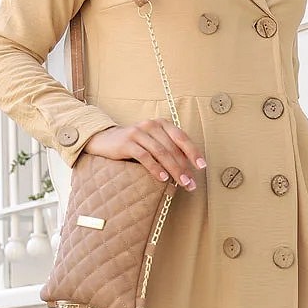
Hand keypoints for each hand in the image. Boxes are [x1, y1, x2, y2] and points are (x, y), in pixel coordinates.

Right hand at [83, 120, 205, 188]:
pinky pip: (145, 156)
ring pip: (161, 152)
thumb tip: (188, 169)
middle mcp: (152, 125)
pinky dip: (155, 168)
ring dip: (174, 169)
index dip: (193, 152)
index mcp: (162, 124)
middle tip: (191, 183)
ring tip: (182, 183)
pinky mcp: (127, 142)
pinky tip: (162, 178)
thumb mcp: (153, 143)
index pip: (181, 138)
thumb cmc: (134, 145)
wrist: (105, 140)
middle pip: (172, 148)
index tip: (201, 167)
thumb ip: (168, 150)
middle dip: (184, 167)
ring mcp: (138, 132)